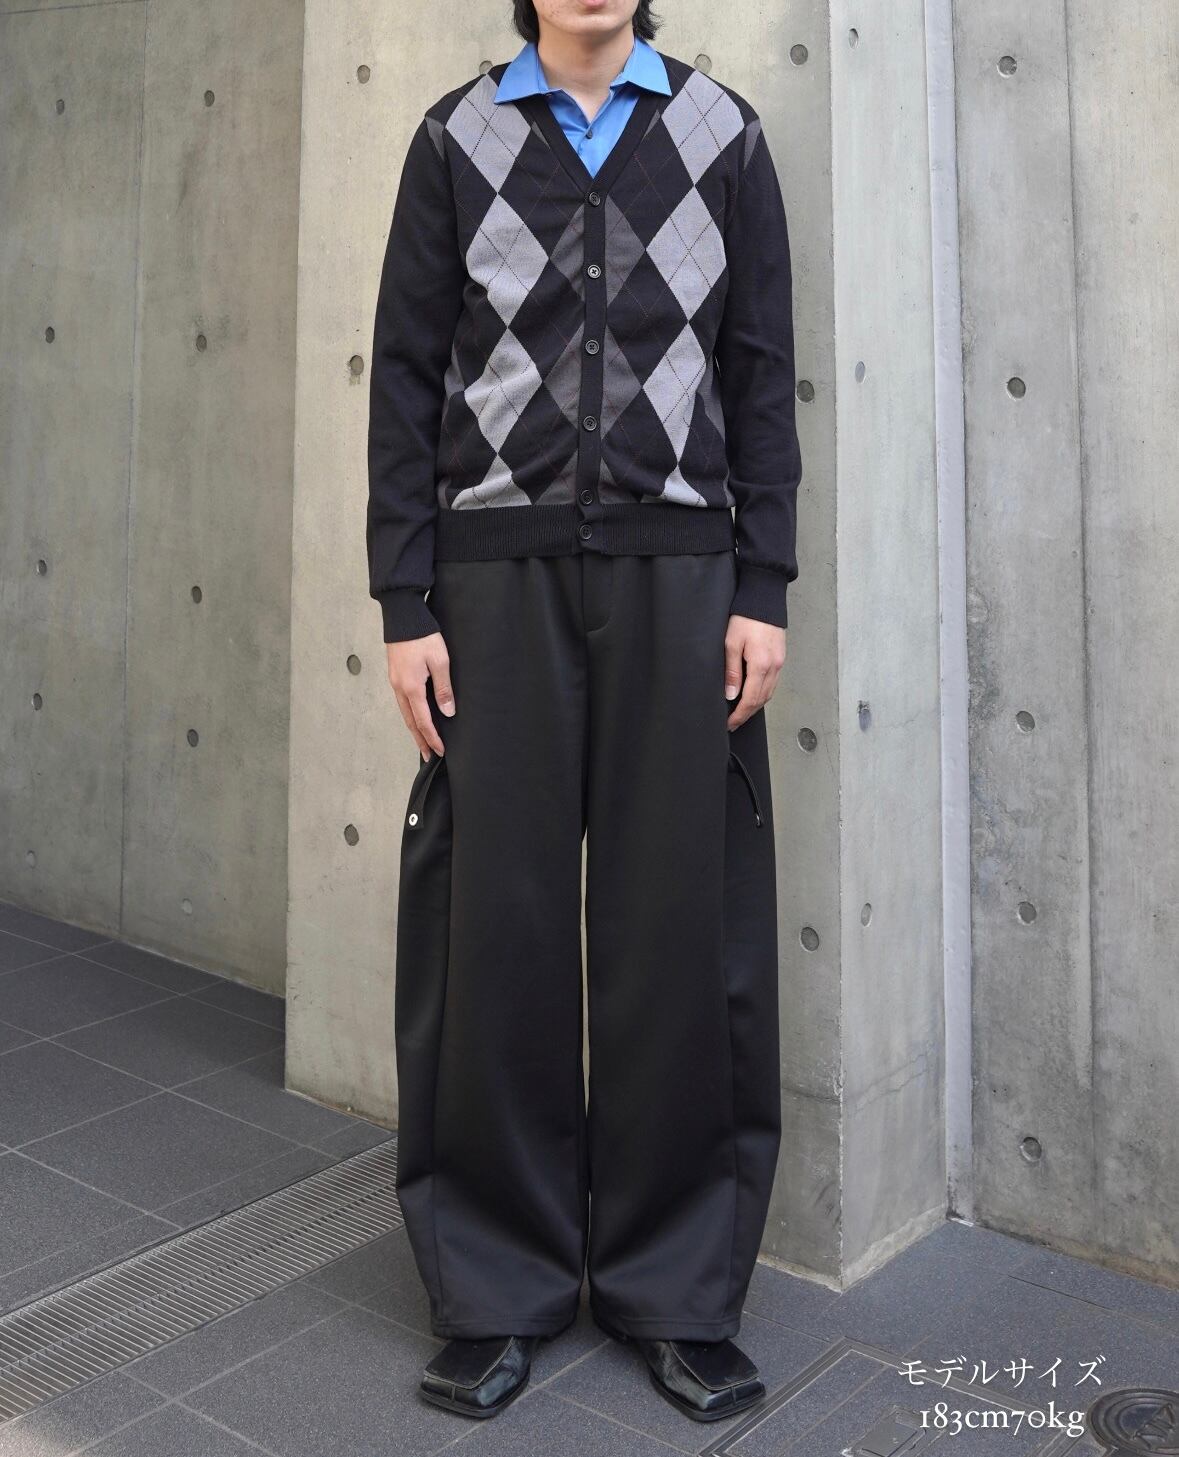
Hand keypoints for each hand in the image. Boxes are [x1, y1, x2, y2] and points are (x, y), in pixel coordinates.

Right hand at [386, 633, 454, 759]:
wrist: (403, 616)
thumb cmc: (423, 636)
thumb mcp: (440, 661)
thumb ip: (443, 688)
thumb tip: (447, 712)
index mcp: (412, 687)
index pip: (423, 721)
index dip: (432, 738)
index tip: (440, 751)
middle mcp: (400, 688)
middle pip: (410, 721)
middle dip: (420, 740)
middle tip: (428, 755)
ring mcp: (395, 682)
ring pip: (404, 712)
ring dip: (414, 729)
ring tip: (422, 741)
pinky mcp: (395, 675)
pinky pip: (402, 702)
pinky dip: (409, 714)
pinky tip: (415, 716)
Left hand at [724, 616, 786, 728]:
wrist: (764, 598)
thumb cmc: (745, 617)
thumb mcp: (731, 643)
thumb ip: (732, 671)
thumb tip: (731, 695)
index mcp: (761, 665)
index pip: (750, 700)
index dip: (739, 715)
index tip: (730, 724)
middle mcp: (774, 667)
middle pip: (761, 700)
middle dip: (747, 714)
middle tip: (734, 723)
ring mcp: (779, 663)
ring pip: (769, 693)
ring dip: (755, 705)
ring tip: (741, 713)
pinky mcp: (780, 657)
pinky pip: (773, 683)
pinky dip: (762, 693)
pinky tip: (753, 695)